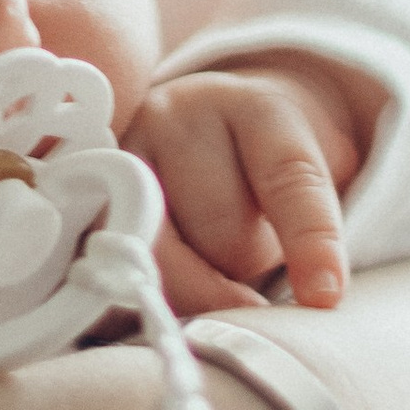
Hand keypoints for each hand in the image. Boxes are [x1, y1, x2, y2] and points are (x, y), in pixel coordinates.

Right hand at [126, 51, 382, 311]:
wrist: (207, 122)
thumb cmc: (264, 165)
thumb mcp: (307, 173)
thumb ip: (308, 224)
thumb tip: (307, 302)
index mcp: (256, 107)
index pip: (290, 176)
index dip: (311, 239)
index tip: (325, 296)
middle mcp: (179, 117)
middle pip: (225, 236)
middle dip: (242, 264)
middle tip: (245, 244)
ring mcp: (123, 154)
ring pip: (168, 260)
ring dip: (193, 277)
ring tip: (200, 245)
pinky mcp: (84, 196)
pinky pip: (119, 268)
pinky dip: (142, 287)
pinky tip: (155, 272)